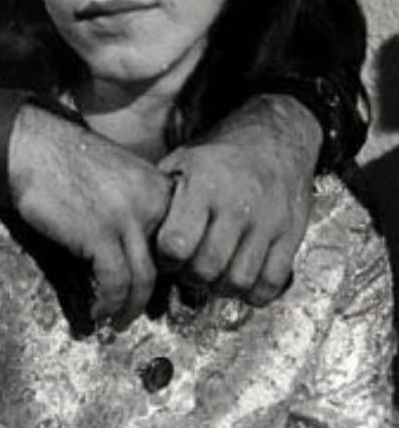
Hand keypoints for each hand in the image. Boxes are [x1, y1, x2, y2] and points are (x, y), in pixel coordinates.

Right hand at [8, 104, 171, 326]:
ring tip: (116, 322)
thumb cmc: (71, 163)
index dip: (170, 273)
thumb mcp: (122, 177)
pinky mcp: (99, 233)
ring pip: (144, 280)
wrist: (33, 147)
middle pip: (167, 264)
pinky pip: (115, 282)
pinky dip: (109, 304)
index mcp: (160, 187)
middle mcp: (152, 201)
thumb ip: (142, 206)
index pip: (182, 240)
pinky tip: (98, 311)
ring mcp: (127, 217)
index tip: (155, 291)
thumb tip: (148, 254)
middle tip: (136, 312)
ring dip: (130, 309)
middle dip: (153, 296)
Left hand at [155, 95, 320, 305]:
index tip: (168, 255)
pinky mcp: (291, 234)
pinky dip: (253, 292)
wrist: (277, 135)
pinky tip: (243, 278)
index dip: (166, 260)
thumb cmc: (221, 154)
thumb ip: (162, 197)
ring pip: (238, 280)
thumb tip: (138, 236)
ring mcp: (267, 221)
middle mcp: (236, 205)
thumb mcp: (183, 161)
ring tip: (216, 274)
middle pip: (206, 269)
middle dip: (191, 277)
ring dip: (221, 287)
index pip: (175, 244)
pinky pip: (270, 282)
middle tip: (190, 268)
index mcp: (203, 185)